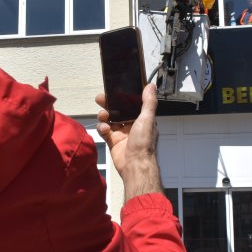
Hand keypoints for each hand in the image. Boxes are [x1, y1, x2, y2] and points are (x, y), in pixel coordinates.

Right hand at [96, 83, 162, 198]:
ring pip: (109, 119)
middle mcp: (132, 125)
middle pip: (117, 110)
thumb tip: (151, 86)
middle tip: (100, 99)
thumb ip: (148, 102)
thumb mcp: (147, 119)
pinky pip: (104, 130)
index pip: (131, 104)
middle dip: (108, 104)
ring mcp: (121, 133)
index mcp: (141, 119)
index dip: (122, 97)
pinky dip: (102, 127)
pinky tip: (104, 128)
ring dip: (104, 115)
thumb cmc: (144, 144)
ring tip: (103, 115)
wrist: (134, 165)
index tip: (114, 90)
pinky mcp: (113, 141)